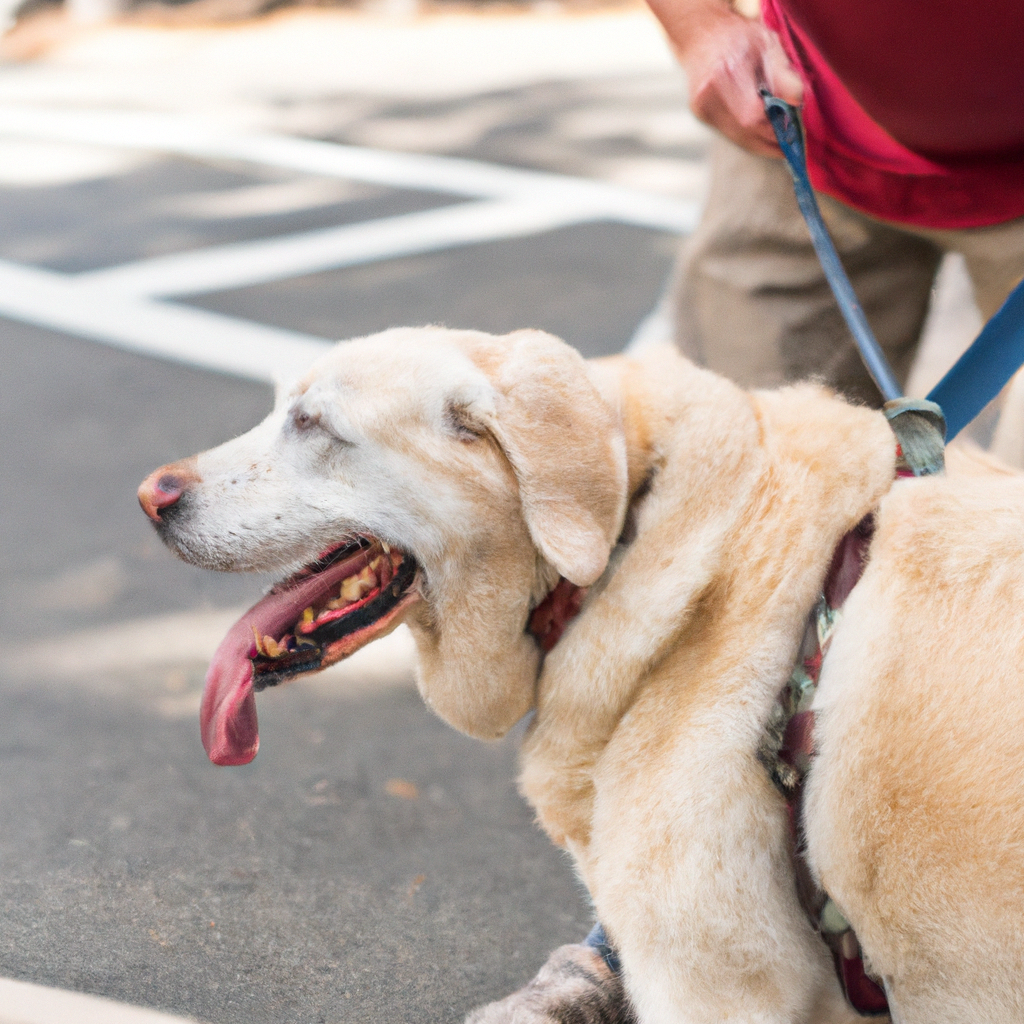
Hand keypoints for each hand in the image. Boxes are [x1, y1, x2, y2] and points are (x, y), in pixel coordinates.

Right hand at [649, 0, 803, 156]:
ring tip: (779, 136)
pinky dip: (749, 135)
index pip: (754, 115)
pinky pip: (731, 134)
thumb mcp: (768, 44)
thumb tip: (796, 103)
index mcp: (729, 71)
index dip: (777, 128)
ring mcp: (702, 107)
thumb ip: (783, 74)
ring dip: (761, 141)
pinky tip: (759, 127)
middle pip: (746, 132)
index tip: (795, 131)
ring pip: (739, 138)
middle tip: (791, 137)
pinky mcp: (701, 115)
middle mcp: (710, 93)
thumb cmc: (739, 37)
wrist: (702, 35)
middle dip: (772, 138)